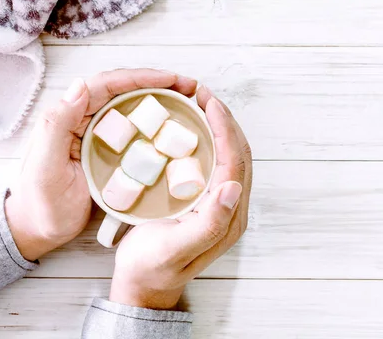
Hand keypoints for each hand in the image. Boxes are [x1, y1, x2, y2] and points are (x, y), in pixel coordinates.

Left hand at [6, 69, 197, 260]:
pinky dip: (156, 124)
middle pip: (124, 91)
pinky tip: (174, 127)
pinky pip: (136, 130)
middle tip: (188, 86)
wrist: (40, 231)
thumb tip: (80, 85)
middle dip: (157, 83)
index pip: (106, 85)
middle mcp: (85, 120)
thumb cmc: (40, 203)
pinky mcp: (111, 153)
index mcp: (68, 117)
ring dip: (161, 100)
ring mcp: (100, 136)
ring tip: (188, 100)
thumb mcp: (45, 167)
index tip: (170, 79)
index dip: (140, 78)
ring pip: (133, 108)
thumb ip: (57, 126)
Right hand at [109, 86, 251, 309]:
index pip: (235, 161)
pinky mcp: (209, 201)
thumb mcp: (176, 248)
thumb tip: (235, 186)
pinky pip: (216, 162)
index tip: (208, 101)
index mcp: (228, 216)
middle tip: (203, 94)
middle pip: (238, 154)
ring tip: (200, 104)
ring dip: (219, 127)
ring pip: (230, 155)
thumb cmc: (152, 268)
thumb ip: (209, 222)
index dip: (224, 128)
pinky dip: (209, 140)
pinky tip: (193, 128)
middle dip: (225, 120)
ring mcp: (222, 204)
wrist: (144, 286)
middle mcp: (232, 208)